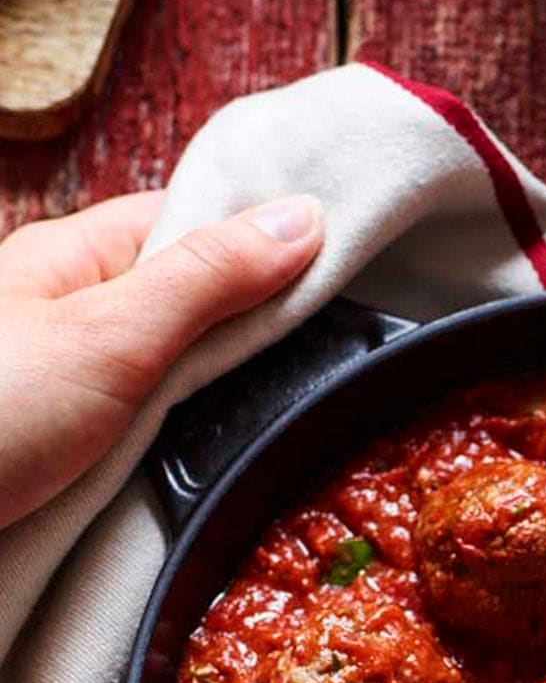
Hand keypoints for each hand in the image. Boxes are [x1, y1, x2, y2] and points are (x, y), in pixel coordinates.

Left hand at [0, 191, 324, 529]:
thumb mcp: (110, 336)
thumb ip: (210, 280)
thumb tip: (305, 216)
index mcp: (72, 259)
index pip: (195, 223)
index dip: (269, 240)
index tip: (348, 273)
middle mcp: (65, 314)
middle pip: (191, 302)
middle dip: (256, 330)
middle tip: (332, 359)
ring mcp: (64, 386)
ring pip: (173, 374)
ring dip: (223, 399)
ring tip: (288, 416)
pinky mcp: (61, 454)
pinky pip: (146, 436)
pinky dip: (185, 448)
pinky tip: (214, 466)